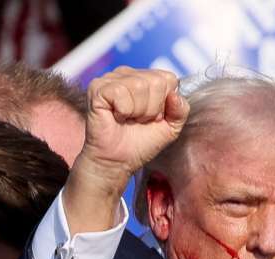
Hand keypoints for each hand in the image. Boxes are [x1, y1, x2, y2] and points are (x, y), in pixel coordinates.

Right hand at [65, 66, 188, 233]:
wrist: (114, 167)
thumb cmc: (137, 149)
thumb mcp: (167, 130)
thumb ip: (179, 110)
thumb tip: (177, 94)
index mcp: (139, 81)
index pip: (168, 79)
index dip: (165, 104)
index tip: (151, 121)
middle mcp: (122, 76)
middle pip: (158, 81)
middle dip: (154, 109)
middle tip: (137, 125)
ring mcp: (107, 82)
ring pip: (142, 85)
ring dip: (141, 112)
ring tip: (127, 123)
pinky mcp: (96, 92)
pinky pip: (122, 93)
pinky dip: (126, 110)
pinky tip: (117, 119)